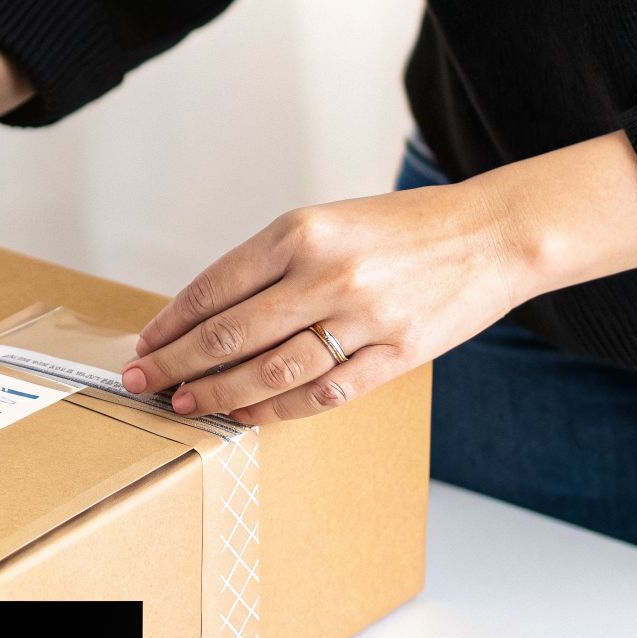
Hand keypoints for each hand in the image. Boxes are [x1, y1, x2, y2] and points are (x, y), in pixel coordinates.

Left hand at [120, 131, 636, 423]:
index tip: (146, 346)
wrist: (492, 235)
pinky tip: (246, 414)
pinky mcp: (396, 354)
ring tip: (187, 404)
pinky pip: (323, 394)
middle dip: (178, 365)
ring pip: (270, 371)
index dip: (171, 324)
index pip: (214, 287)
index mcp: (302, 231)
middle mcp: (328, 272)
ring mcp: (364, 317)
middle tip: (145, 383)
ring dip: (218, 393)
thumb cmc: (401, 230)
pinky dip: (277, 410)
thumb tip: (203, 317)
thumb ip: (269, 265)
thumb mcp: (327, 223)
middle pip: (231, 334)